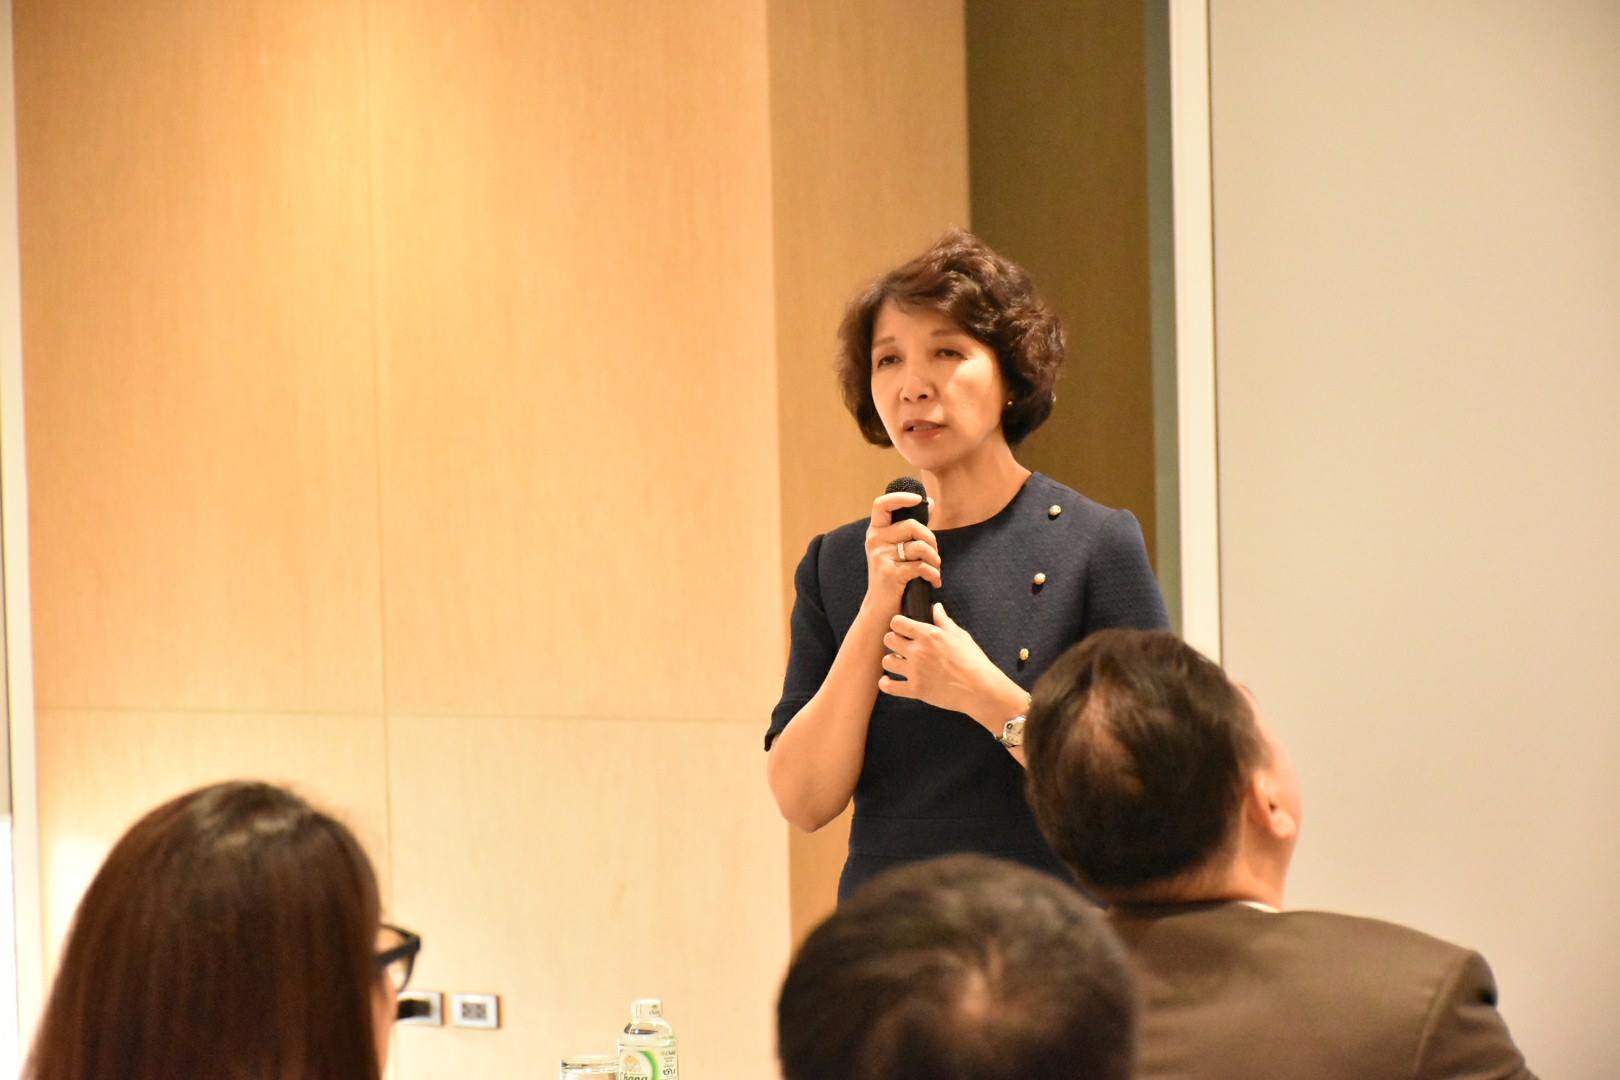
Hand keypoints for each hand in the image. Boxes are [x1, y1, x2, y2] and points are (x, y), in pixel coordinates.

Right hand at [860, 490, 941, 617]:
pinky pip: (922, 567)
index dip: (900, 498)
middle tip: (934, 555)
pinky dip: (933, 575)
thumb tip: (929, 502)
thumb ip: (910, 527)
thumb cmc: (893, 576)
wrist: (880, 608)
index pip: (882, 504)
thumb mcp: (896, 548)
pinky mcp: (890, 574)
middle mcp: (875, 541)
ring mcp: (881, 557)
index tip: (919, 500)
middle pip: (912, 525)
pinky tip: (934, 582)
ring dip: (935, 559)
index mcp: (875, 531)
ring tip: (935, 568)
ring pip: (920, 546)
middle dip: (931, 539)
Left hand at [878, 603, 1018, 721]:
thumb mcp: (960, 635)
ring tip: (899, 663)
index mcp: (929, 634)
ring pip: (887, 661)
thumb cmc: (973, 661)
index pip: (897, 622)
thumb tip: (936, 607)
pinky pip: (889, 686)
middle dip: (893, 641)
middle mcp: (919, 651)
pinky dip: (886, 684)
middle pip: (888, 639)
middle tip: (901, 646)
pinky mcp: (916, 690)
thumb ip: (943, 620)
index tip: (903, 629)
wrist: (980, 688)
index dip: (898, 624)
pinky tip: (889, 681)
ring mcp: (916, 671)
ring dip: (892, 661)